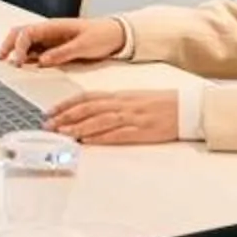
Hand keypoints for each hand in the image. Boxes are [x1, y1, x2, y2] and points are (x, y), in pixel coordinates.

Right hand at [0, 16, 125, 68]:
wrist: (117, 35)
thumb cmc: (102, 35)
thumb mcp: (84, 45)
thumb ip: (62, 53)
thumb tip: (41, 61)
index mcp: (53, 26)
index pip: (26, 33)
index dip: (18, 47)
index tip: (17, 62)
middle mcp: (48, 32)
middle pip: (19, 35)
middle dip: (7, 47)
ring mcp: (50, 40)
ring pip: (24, 44)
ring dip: (14, 53)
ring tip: (6, 66)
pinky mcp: (54, 49)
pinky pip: (34, 53)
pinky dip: (25, 59)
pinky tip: (22, 68)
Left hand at [42, 91, 178, 143]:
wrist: (187, 108)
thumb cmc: (161, 104)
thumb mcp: (134, 98)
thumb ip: (113, 104)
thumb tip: (91, 111)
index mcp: (120, 95)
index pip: (87, 97)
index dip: (66, 104)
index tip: (50, 111)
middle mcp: (123, 104)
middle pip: (89, 108)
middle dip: (66, 116)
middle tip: (49, 124)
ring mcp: (132, 118)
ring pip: (99, 120)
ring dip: (78, 127)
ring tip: (62, 133)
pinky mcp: (141, 131)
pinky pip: (117, 134)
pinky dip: (100, 137)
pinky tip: (88, 141)